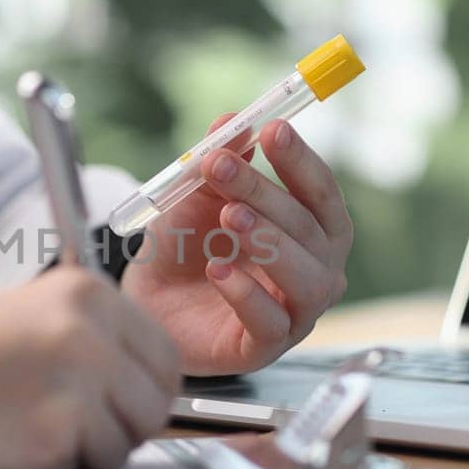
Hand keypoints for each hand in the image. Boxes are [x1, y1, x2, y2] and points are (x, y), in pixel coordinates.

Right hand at [0, 268, 180, 468]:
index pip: (165, 354)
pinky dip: (55, 468)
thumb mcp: (28, 319)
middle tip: (69, 426)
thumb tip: (149, 390)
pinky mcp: (55, 431)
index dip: (144, 390)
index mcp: (88, 292)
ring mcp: (77, 379)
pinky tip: (7, 444)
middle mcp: (92, 330)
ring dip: (88, 450)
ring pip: (128, 440)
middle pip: (158, 400)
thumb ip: (92, 341)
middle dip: (125, 424)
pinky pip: (89, 468)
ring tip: (25, 428)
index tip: (116, 404)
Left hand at [121, 117, 352, 375]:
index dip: (300, 161)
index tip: (272, 129)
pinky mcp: (263, 348)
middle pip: (308, 230)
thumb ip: (217, 160)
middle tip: (223, 166)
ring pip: (307, 280)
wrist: (147, 303)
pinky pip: (270, 323)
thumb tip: (231, 120)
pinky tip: (217, 270)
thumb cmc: (186, 248)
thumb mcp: (196, 196)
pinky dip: (245, 294)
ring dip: (269, 241)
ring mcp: (295, 313)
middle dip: (265, 192)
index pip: (321, 193)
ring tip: (230, 216)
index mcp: (311, 231)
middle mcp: (316, 272)